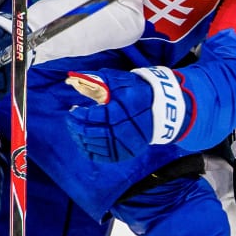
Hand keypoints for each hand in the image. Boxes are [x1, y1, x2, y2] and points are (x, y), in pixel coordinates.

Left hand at [63, 66, 190, 162]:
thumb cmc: (138, 91)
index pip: (92, 116)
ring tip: (75, 129)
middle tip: (71, 119)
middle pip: (90, 132)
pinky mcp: (124, 153)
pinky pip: (100, 156)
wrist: (164, 109)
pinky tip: (83, 140)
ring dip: (79, 137)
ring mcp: (123, 144)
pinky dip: (88, 149)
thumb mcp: (120, 81)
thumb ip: (96, 80)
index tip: (74, 109)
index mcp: (119, 112)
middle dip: (76, 126)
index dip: (79, 114)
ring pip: (93, 145)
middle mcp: (121, 131)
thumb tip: (71, 78)